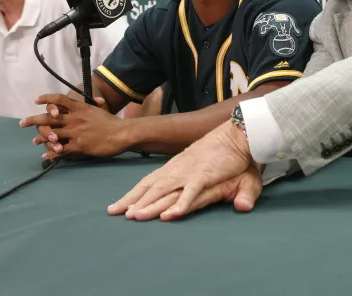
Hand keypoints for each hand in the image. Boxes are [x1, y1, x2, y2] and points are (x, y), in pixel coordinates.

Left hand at [21, 94, 125, 159]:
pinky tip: (46, 155)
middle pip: (49, 118)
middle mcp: (74, 118)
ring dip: (41, 138)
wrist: (121, 133)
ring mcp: (75, 132)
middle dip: (33, 120)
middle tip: (22, 123)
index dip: (46, 99)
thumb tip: (96, 100)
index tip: (36, 100)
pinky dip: (52, 152)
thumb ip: (93, 105)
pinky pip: (61, 149)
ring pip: (52, 135)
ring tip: (34, 141)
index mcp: (79, 108)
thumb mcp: (100, 109)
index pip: (59, 99)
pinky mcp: (79, 145)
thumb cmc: (112, 122)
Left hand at [108, 120, 257, 220]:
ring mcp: (190, 172)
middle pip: (151, 187)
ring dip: (150, 204)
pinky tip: (170, 216)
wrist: (237, 135)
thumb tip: (175, 198)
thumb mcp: (202, 170)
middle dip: (132, 200)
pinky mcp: (206, 175)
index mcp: (175, 168)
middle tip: (113, 212)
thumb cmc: (220, 154)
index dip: (133, 194)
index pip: (149, 182)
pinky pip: (192, 193)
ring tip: (135, 216)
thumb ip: (190, 185)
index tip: (117, 206)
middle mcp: (178, 170)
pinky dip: (181, 204)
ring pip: (166, 190)